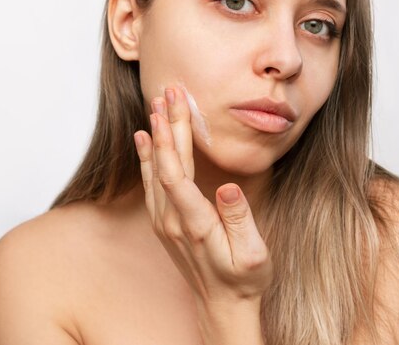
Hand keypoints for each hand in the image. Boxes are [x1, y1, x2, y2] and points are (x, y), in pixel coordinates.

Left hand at [133, 86, 273, 305]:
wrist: (223, 306)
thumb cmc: (243, 280)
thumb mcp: (252, 254)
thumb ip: (239, 220)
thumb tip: (226, 187)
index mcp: (195, 224)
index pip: (176, 174)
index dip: (172, 139)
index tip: (172, 108)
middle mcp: (171, 221)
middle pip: (164, 165)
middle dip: (167, 125)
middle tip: (169, 92)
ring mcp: (163, 222)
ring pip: (153, 171)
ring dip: (156, 137)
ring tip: (156, 106)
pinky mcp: (163, 223)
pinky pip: (150, 184)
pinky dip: (147, 159)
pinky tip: (146, 140)